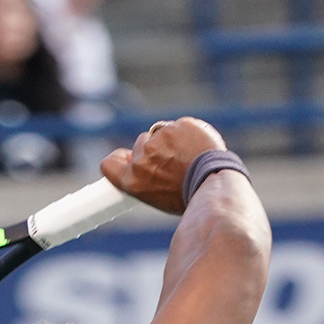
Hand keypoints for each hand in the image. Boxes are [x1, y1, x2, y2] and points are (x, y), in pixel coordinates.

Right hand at [100, 116, 225, 215]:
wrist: (214, 185)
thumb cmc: (188, 197)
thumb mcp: (158, 197)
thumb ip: (143, 178)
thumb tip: (135, 161)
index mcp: (134, 181)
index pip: (109, 164)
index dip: (118, 159)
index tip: (126, 158)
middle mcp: (141, 159)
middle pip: (140, 144)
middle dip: (153, 149)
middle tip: (174, 164)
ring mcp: (158, 140)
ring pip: (160, 133)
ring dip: (171, 140)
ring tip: (189, 157)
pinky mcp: (176, 126)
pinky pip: (179, 126)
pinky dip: (188, 133)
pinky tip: (198, 147)